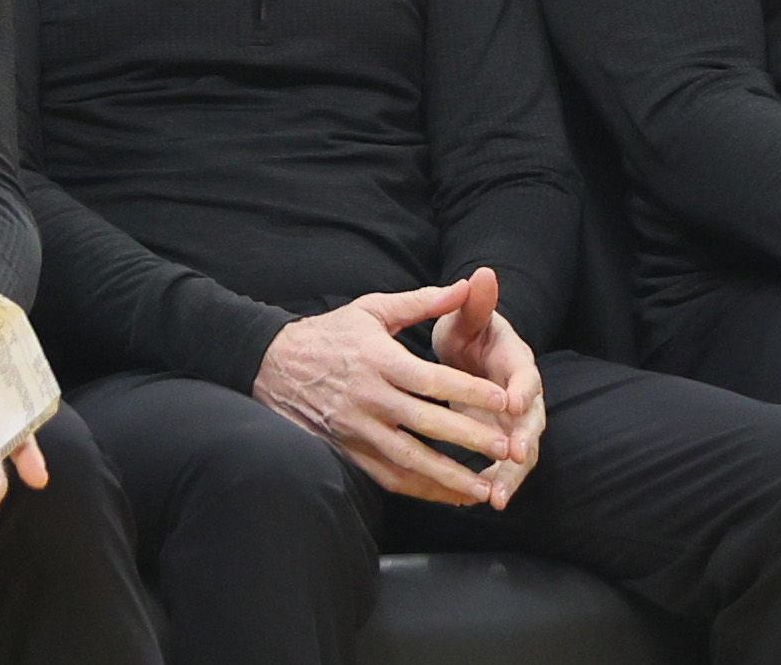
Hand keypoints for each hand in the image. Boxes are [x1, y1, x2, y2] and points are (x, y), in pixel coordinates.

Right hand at [254, 280, 513, 506]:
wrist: (273, 365)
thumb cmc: (330, 334)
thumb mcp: (372, 309)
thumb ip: (421, 301)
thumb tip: (466, 286)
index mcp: (379, 360)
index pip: (432, 379)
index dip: (470, 391)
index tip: (504, 400)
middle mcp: (369, 398)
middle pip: (427, 424)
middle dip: (470, 438)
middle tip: (507, 449)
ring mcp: (358, 430)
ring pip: (410, 460)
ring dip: (449, 478)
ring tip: (485, 487)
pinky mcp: (349, 451)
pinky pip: (389, 477)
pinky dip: (422, 489)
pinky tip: (450, 495)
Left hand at [431, 268, 544, 510]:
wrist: (469, 349)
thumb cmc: (468, 328)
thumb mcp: (468, 314)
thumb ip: (476, 302)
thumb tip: (483, 273)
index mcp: (516, 360)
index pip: (525, 375)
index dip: (522, 389)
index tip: (514, 402)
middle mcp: (522, 393)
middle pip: (531, 421)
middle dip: (524, 441)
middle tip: (514, 458)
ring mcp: (513, 421)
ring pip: (521, 451)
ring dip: (511, 474)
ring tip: (497, 497)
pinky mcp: (500, 439)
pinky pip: (502, 465)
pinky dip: (495, 482)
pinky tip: (480, 501)